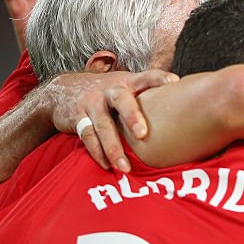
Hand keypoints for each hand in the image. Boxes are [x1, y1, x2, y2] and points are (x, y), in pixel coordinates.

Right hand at [40, 69, 176, 171]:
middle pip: (121, 100)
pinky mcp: (77, 118)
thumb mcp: (124, 86)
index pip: (146, 76)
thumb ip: (146, 95)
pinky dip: (98, 153)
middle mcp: (109, 90)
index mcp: (126, 82)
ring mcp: (92, 103)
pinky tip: (108, 165)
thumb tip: (182, 110)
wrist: (60, 90)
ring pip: (103, 126)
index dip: (159, 78)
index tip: (175, 82)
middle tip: (143, 134)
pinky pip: (88, 137)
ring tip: (126, 167)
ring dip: (114, 148)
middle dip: (132, 117)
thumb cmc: (105, 93)